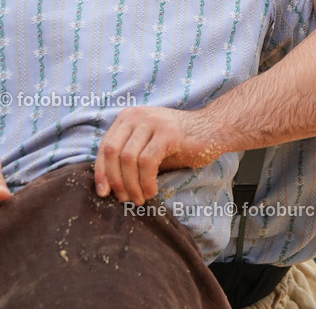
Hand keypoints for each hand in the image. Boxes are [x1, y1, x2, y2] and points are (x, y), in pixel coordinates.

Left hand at [94, 107, 220, 205]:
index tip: (103, 193)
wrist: (214, 130)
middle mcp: (137, 116)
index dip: (101, 172)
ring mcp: (152, 122)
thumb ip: (130, 156)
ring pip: (128, 158)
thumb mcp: (149, 145)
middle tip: (124, 198)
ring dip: (131, 184)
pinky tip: (152, 191)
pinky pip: (147, 162)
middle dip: (115, 180)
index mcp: (128, 117)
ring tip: (140, 198)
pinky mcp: (167, 133)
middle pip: (112, 152)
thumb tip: (111, 183)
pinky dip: (146, 181)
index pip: (104, 146)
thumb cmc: (181, 142)